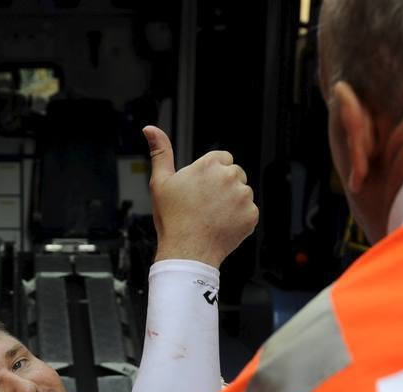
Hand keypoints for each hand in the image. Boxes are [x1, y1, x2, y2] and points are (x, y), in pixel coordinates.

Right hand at [145, 126, 258, 267]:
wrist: (187, 252)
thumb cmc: (172, 220)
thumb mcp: (160, 182)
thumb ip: (160, 152)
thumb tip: (150, 129)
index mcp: (209, 165)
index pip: (222, 159)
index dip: (211, 174)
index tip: (202, 189)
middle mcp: (229, 176)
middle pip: (234, 174)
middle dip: (223, 186)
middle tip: (205, 205)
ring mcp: (243, 196)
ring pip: (243, 192)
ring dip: (232, 201)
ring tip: (212, 216)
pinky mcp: (251, 214)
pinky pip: (248, 211)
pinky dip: (238, 218)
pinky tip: (221, 225)